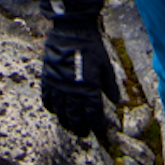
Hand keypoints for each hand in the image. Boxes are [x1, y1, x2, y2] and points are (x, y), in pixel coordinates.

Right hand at [39, 0, 118, 137]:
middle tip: (84, 133)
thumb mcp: (106, 65)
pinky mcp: (48, 77)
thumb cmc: (91, 46)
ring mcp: (58, 84)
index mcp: (89, 87)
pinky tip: (55, 111)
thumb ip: (110, 86)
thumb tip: (117, 102)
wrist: (72, 29)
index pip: (93, 115)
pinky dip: (51, 107)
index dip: (97, 128)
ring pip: (60, 111)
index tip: (101, 135)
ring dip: (66, 122)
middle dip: (81, 128)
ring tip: (70, 127)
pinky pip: (47, 98)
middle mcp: (72, 89)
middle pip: (75, 117)